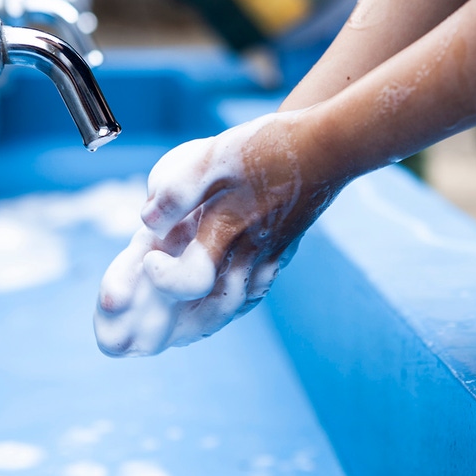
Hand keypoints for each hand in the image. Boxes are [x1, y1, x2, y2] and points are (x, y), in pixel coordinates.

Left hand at [94, 110, 342, 355]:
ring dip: (209, 319)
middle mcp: (249, 254)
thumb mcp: (215, 158)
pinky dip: (236, 303)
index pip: (191, 281)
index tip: (151, 260)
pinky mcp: (283, 250)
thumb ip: (179, 191)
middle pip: (216, 309)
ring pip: (238, 303)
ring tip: (185, 328)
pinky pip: (257, 289)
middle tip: (158, 329)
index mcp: (226, 233)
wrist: (328, 146)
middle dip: (184, 324)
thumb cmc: (267, 149)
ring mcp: (271, 256)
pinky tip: (225, 301)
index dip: (166, 280)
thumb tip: (148, 221)